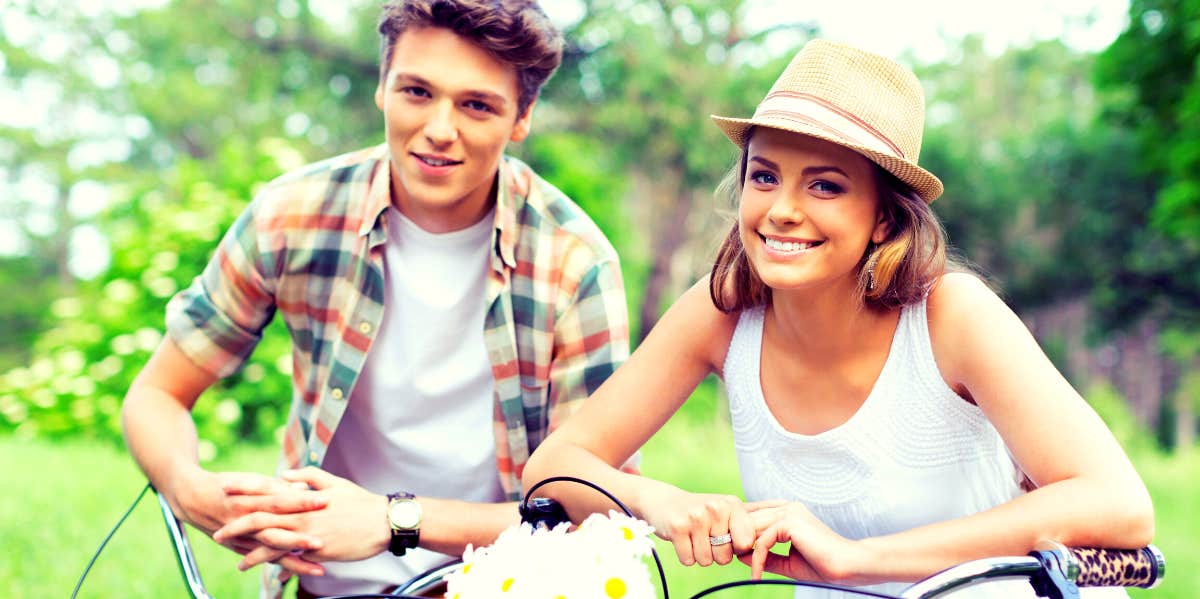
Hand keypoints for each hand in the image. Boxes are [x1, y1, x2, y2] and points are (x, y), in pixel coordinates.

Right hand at [166, 466, 326, 576]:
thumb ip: (278, 485)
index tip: (326, 500)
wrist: (192, 498)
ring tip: (318, 569)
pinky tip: (301, 572)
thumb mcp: (250, 480)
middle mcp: (245, 520)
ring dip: (294, 561)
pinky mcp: (239, 548)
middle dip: (298, 538)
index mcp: (249, 498)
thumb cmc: (227, 484)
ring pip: (271, 552)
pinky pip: (263, 560)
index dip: (302, 501)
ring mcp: (242, 537)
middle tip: (322, 542)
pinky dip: (282, 566)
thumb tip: (304, 486)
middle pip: (275, 530)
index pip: (279, 499)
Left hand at [214, 467, 390, 571]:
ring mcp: (308, 534)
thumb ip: (308, 476)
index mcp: (303, 497)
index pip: (267, 490)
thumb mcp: (334, 483)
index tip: (224, 487)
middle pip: (261, 518)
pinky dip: (278, 566)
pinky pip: (292, 560)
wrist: (384, 522)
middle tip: (216, 531)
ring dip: (251, 553)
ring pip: (272, 543)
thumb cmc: (361, 502)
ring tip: (237, 560)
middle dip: (236, 525)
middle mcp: (301, 515)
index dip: (244, 488)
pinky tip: (268, 574)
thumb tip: (285, 474)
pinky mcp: (317, 551)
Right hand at [638, 482, 783, 567]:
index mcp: (732, 504)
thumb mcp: (726, 510)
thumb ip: (749, 521)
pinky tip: (682, 540)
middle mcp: (716, 508)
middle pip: (725, 557)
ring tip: (693, 536)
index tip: (727, 539)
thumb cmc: (701, 511)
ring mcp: (696, 517)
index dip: (736, 549)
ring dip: (699, 555)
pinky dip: (685, 556)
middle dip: (715, 554)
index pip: (745, 544)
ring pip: (707, 561)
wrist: (664, 502)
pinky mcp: (677, 527)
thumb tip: (781, 525)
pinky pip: (689, 560)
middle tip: (705, 536)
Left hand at [741, 502, 867, 584]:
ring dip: (744, 550)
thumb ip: (766, 556)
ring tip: (744, 568)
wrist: (846, 567)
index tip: (733, 550)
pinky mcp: (790, 522)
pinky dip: (757, 559)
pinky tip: (756, 574)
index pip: (754, 514)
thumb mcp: (787, 561)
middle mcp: (788, 507)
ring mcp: (789, 512)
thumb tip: (740, 555)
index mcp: (788, 511)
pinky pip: (763, 541)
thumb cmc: (821, 565)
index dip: (741, 530)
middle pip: (749, 519)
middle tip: (730, 559)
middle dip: (737, 539)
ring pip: (752, 528)